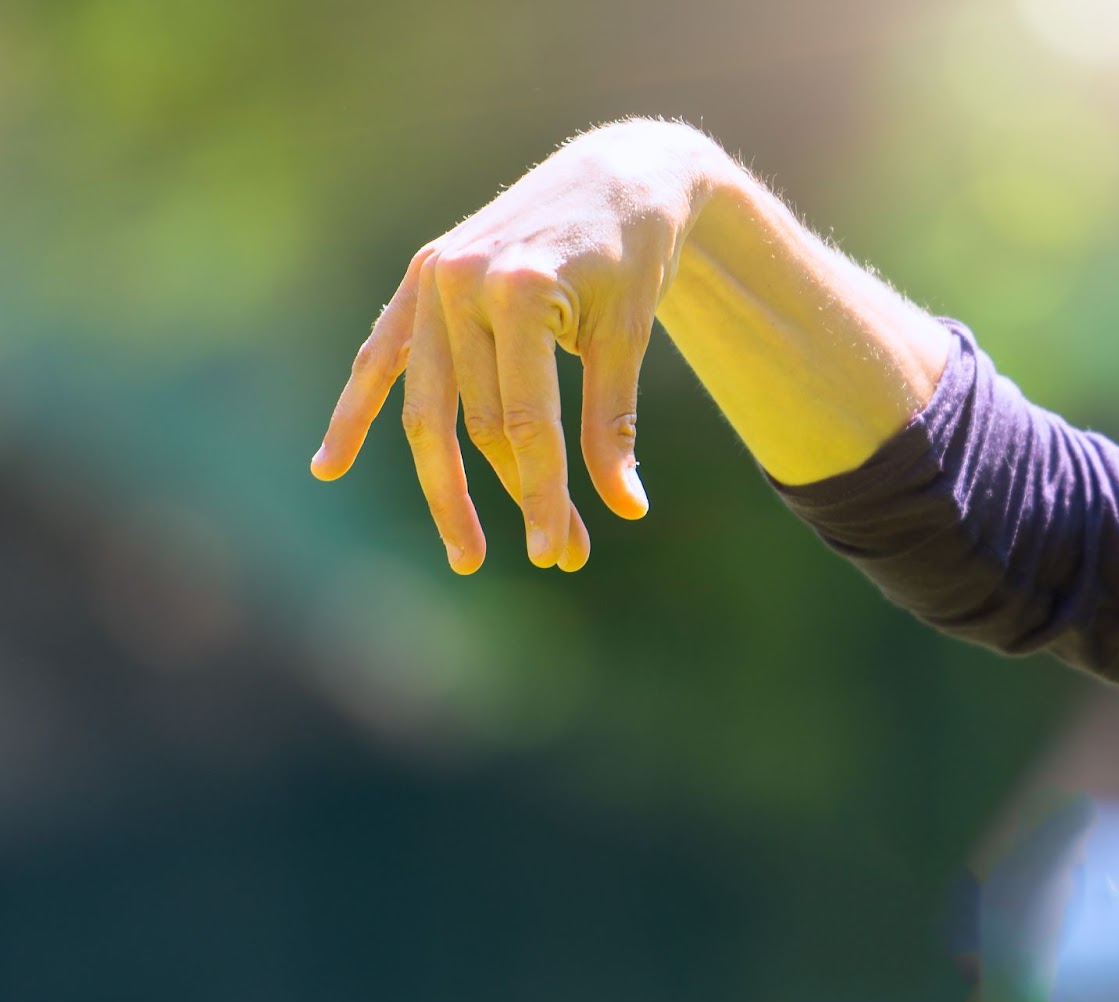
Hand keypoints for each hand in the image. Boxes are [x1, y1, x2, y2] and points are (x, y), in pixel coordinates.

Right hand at [311, 120, 719, 573]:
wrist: (619, 174)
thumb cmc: (634, 256)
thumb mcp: (628, 338)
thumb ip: (614, 425)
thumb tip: (626, 511)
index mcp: (520, 289)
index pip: (526, 420)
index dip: (542, 494)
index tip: (556, 552)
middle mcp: (462, 281)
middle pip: (480, 423)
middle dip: (519, 493)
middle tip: (561, 555)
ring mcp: (433, 280)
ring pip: (431, 407)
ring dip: (450, 484)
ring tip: (467, 550)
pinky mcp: (421, 280)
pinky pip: (380, 358)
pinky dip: (354, 411)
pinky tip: (328, 465)